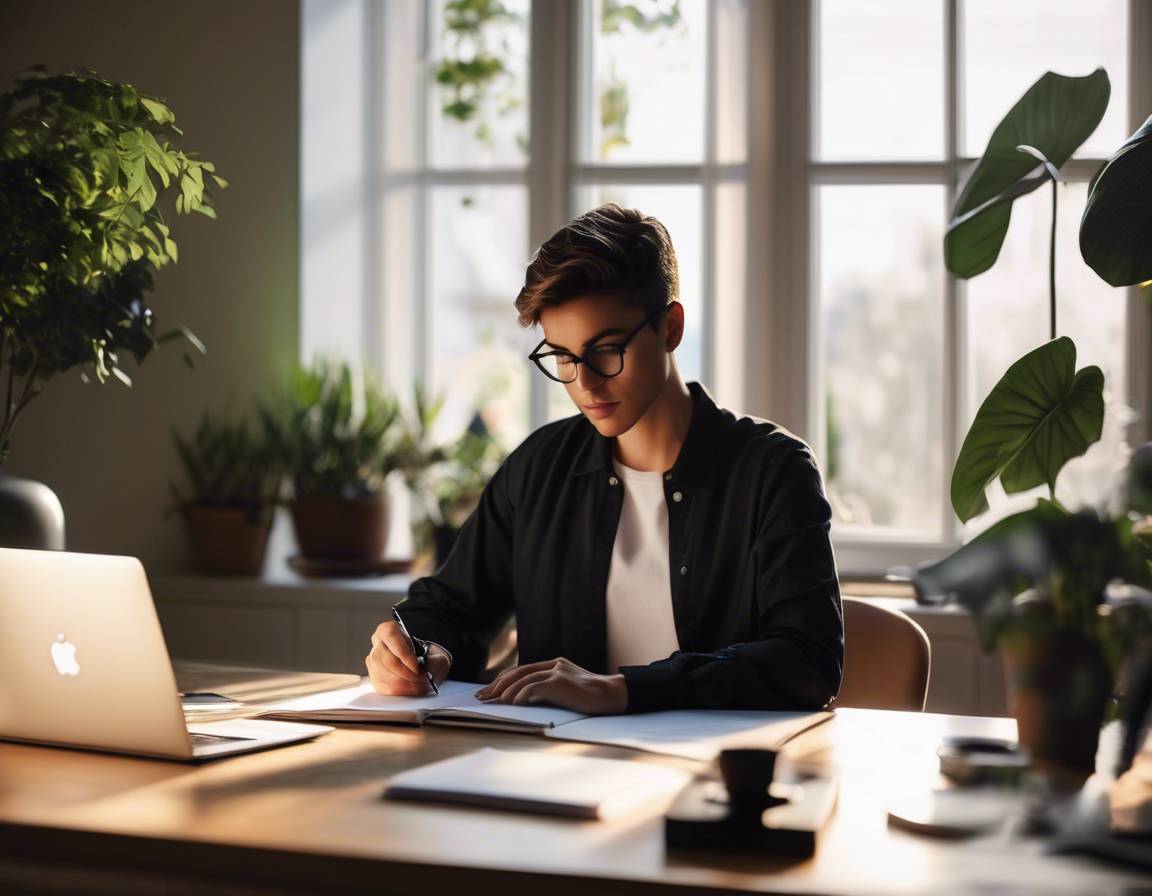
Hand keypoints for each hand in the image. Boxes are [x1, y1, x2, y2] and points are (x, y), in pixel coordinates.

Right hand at [366, 621, 451, 695]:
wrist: (425, 665)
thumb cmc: (428, 656)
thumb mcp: (437, 654)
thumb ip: (433, 662)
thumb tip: (426, 672)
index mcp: (389, 630)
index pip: (392, 637)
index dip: (405, 655)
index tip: (418, 668)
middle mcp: (378, 644)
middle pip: (386, 660)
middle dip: (406, 674)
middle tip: (421, 680)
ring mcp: (373, 662)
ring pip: (382, 675)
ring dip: (403, 684)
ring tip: (419, 686)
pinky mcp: (374, 678)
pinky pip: (382, 688)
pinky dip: (399, 691)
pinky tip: (410, 690)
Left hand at [474, 657, 626, 714]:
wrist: (613, 695)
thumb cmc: (591, 698)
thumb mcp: (567, 690)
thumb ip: (549, 690)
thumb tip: (524, 701)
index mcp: (554, 665)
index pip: (522, 670)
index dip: (503, 680)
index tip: (490, 691)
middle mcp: (554, 665)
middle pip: (518, 672)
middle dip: (498, 684)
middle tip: (482, 696)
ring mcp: (557, 671)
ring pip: (524, 678)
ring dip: (506, 690)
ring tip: (494, 701)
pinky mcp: (560, 681)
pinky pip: (534, 686)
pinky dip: (521, 694)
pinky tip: (512, 702)